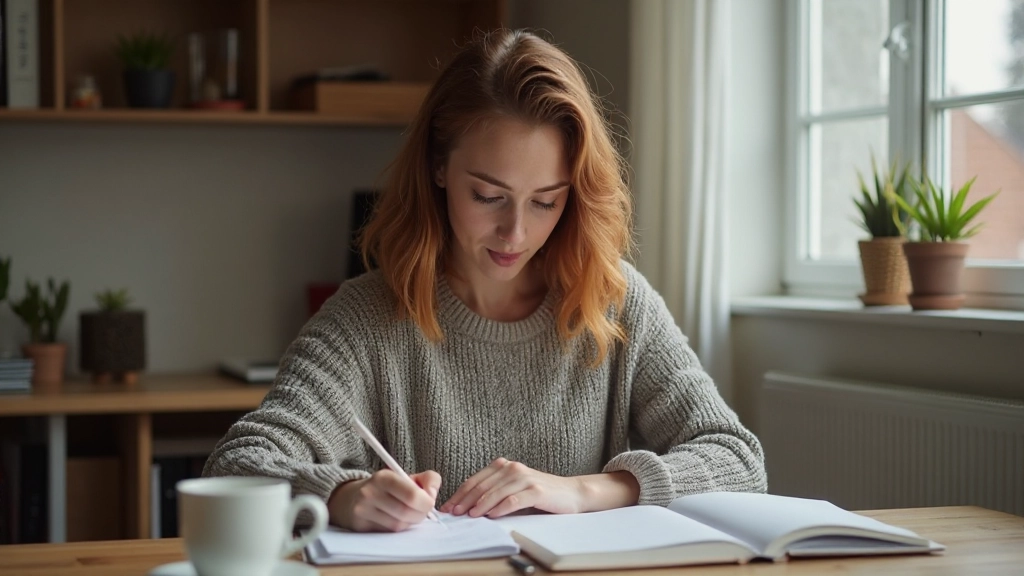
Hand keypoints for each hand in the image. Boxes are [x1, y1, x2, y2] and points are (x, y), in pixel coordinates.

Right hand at [328, 469, 440, 531]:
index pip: (412, 495)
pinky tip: (396, 520)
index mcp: (384, 477)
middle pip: (406, 513)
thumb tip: (432, 495)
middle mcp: (370, 493)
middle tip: (422, 512)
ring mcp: (363, 511)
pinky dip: (397, 529)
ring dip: (409, 523)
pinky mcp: (360, 526)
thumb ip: (429, 479)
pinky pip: (387, 533)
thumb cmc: (388, 488)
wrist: (352, 497)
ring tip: (408, 515)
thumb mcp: (407, 477)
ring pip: (397, 525)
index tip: (430, 502)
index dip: (426, 502)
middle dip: (420, 515)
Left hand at [440, 458, 585, 518]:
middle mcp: (513, 468)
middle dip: (465, 500)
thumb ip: (495, 491)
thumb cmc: (539, 494)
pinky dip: (501, 508)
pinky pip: (514, 499)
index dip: (460, 494)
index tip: (448, 507)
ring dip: (480, 505)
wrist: (571, 493)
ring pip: (496, 492)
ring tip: (469, 515)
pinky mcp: (537, 490)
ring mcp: (525, 478)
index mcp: (505, 466)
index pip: (475, 480)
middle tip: (454, 513)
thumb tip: (467, 506)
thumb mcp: (514, 488)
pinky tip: (492, 515)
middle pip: (482, 485)